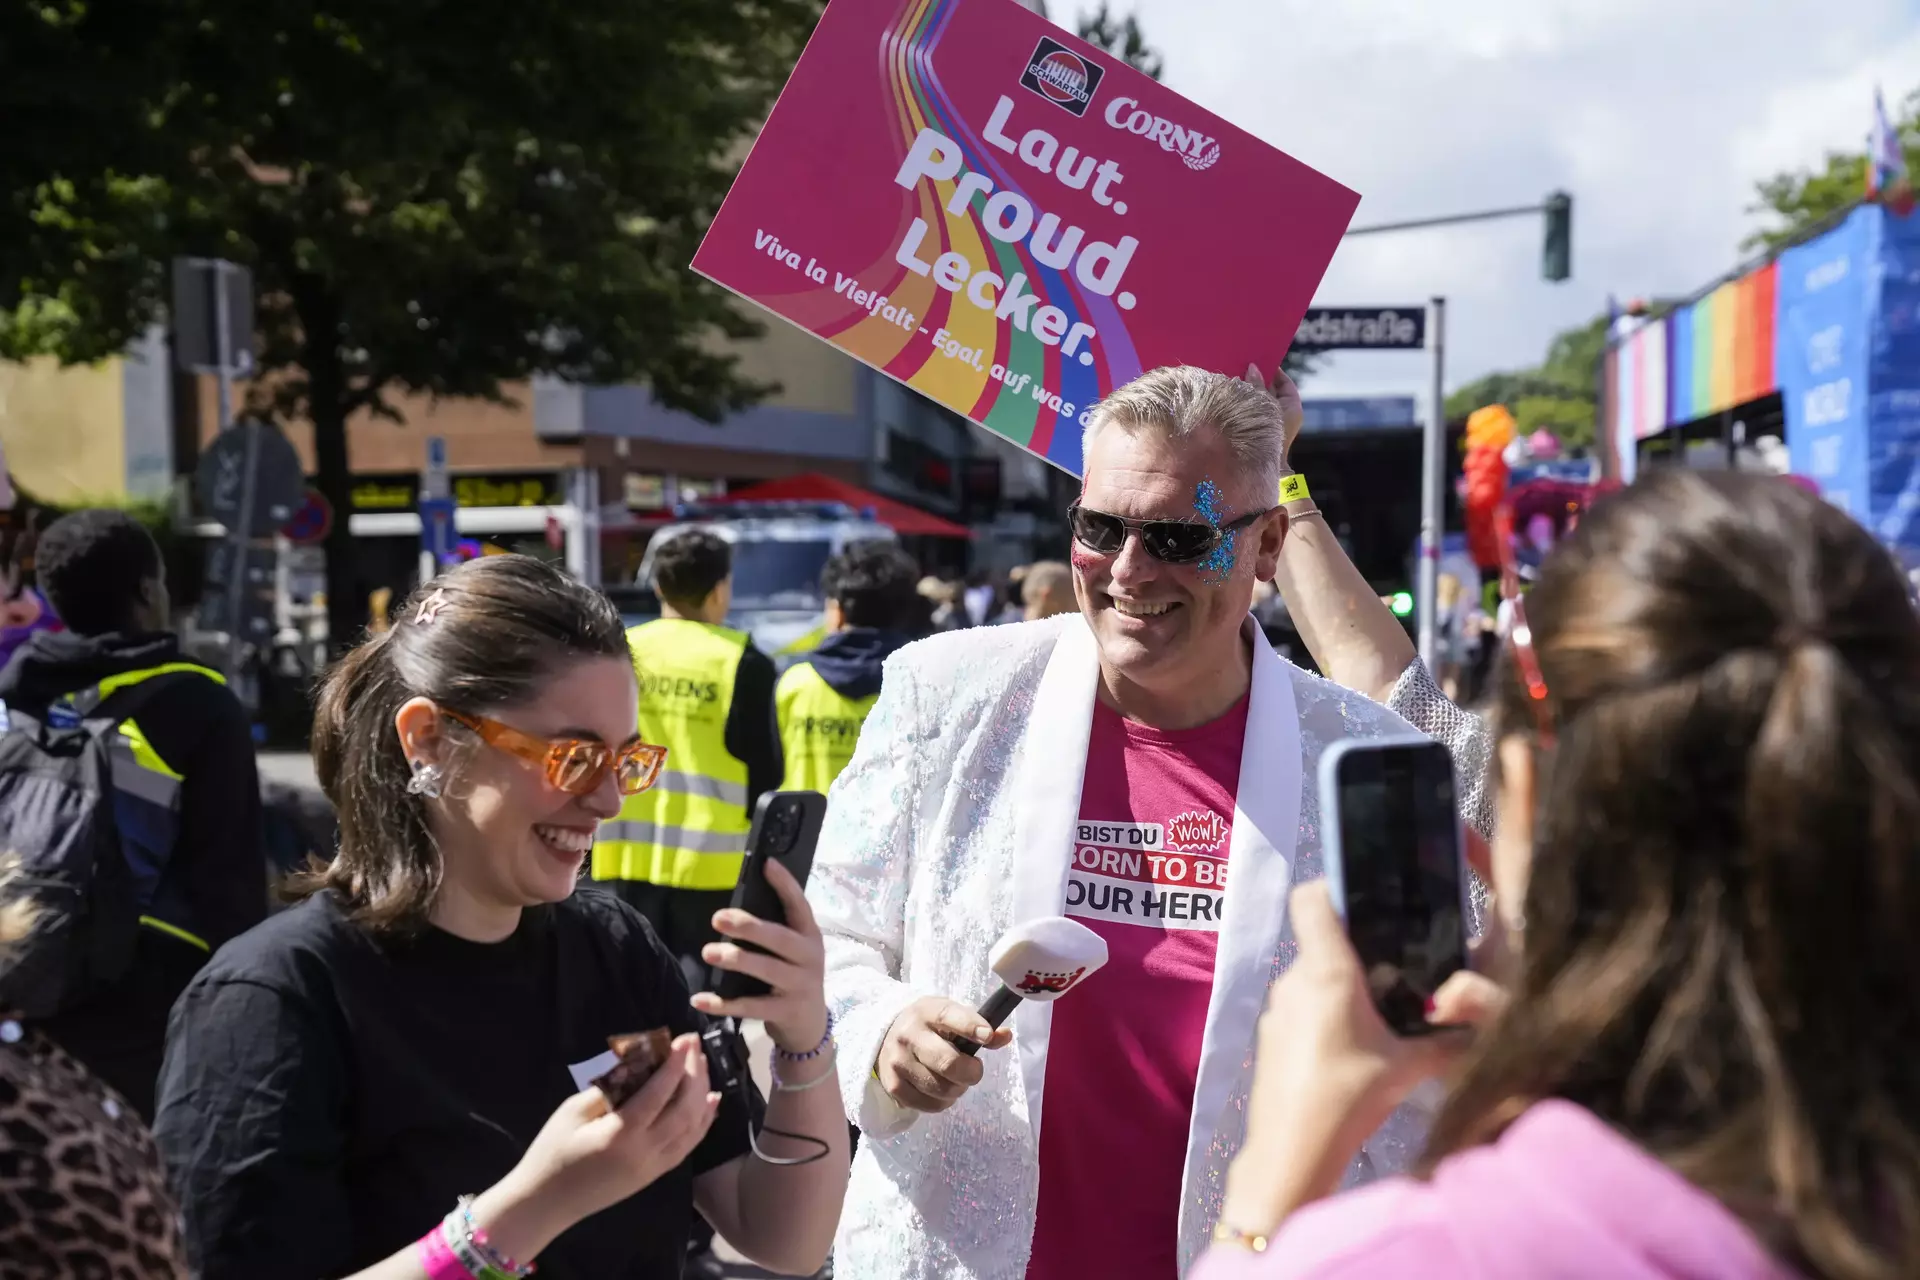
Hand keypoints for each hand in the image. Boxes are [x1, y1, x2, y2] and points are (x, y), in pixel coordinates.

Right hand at [472, 1035, 719, 1259]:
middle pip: (684, 1109)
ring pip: (693, 1128)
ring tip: (703, 1066)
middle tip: (695, 1047)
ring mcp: (654, 1167)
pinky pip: (688, 1146)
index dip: (676, 1065)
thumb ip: (608, 1089)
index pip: (659, 1094)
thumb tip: (636, 1067)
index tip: (686, 1040)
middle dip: (695, 1074)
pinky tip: (710, 1103)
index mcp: (621, 1134)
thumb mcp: (572, 1112)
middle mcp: (645, 1152)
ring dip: (702, 1095)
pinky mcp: (655, 1175)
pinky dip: (703, 1122)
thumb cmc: (553, 1153)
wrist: (547, 1203)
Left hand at [691, 859, 829, 1053]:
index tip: (766, 864)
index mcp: (810, 936)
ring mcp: (800, 986)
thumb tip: (737, 909)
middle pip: (779, 938)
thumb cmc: (794, 977)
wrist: (811, 1026)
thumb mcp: (795, 952)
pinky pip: (751, 1006)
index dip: (785, 884)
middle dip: (748, 926)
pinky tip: (700, 999)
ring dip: (736, 960)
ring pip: (766, 969)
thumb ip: (776, 931)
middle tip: (718, 918)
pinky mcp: (786, 1012)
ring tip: (709, 952)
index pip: (799, 905)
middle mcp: (809, 958)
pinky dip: (723, 1004)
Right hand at [875, 997, 1013, 1112]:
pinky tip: (940, 1088)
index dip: (970, 1027)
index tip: (987, 1036)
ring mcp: (898, 1062)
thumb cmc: (928, 1026)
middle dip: (971, 1072)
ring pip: (942, 1089)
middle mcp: (909, 1035)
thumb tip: (1005, 1036)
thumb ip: (978, 1025)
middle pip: (948, 1063)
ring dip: (958, 1089)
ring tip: (955, 1079)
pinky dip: (943, 1102)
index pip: (949, 1016)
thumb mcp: (950, 1016)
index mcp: (926, 1011)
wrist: (885, 1037)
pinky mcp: (893, 1086)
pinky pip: (930, 1105)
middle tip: (974, 1070)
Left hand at [1220, 883, 1503, 1232]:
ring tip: (1379, 1015)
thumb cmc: (1349, 1097)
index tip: (1368, 898)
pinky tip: (1351, 1048)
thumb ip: (1449, 1041)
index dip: (1335, 887)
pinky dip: (1325, 1016)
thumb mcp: (1409, 1067)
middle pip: (1321, 942)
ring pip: (1313, 979)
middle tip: (1397, 969)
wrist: (1292, 1152)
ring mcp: (1276, 1008)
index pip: (1311, 899)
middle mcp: (1294, 980)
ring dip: (1342, 989)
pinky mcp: (1270, 1037)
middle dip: (1357, 951)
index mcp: (1326, 972)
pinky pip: (1301, 1009)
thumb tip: (1483, 1026)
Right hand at [1244, 363, 1305, 460]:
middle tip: (1244, 366)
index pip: (1285, 383)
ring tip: (1235, 377)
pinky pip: (1253, 411)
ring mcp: (1272, 423)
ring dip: (1249, 391)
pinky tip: (1232, 395)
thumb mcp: (1264, 405)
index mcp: (1293, 407)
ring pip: (1260, 401)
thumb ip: (1257, 386)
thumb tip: (1252, 368)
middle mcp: (1284, 414)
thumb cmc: (1268, 435)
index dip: (1274, 370)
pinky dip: (1245, 403)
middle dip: (1258, 380)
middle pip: (1271, 390)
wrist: (1263, 468)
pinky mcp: (1260, 430)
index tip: (1261, 360)